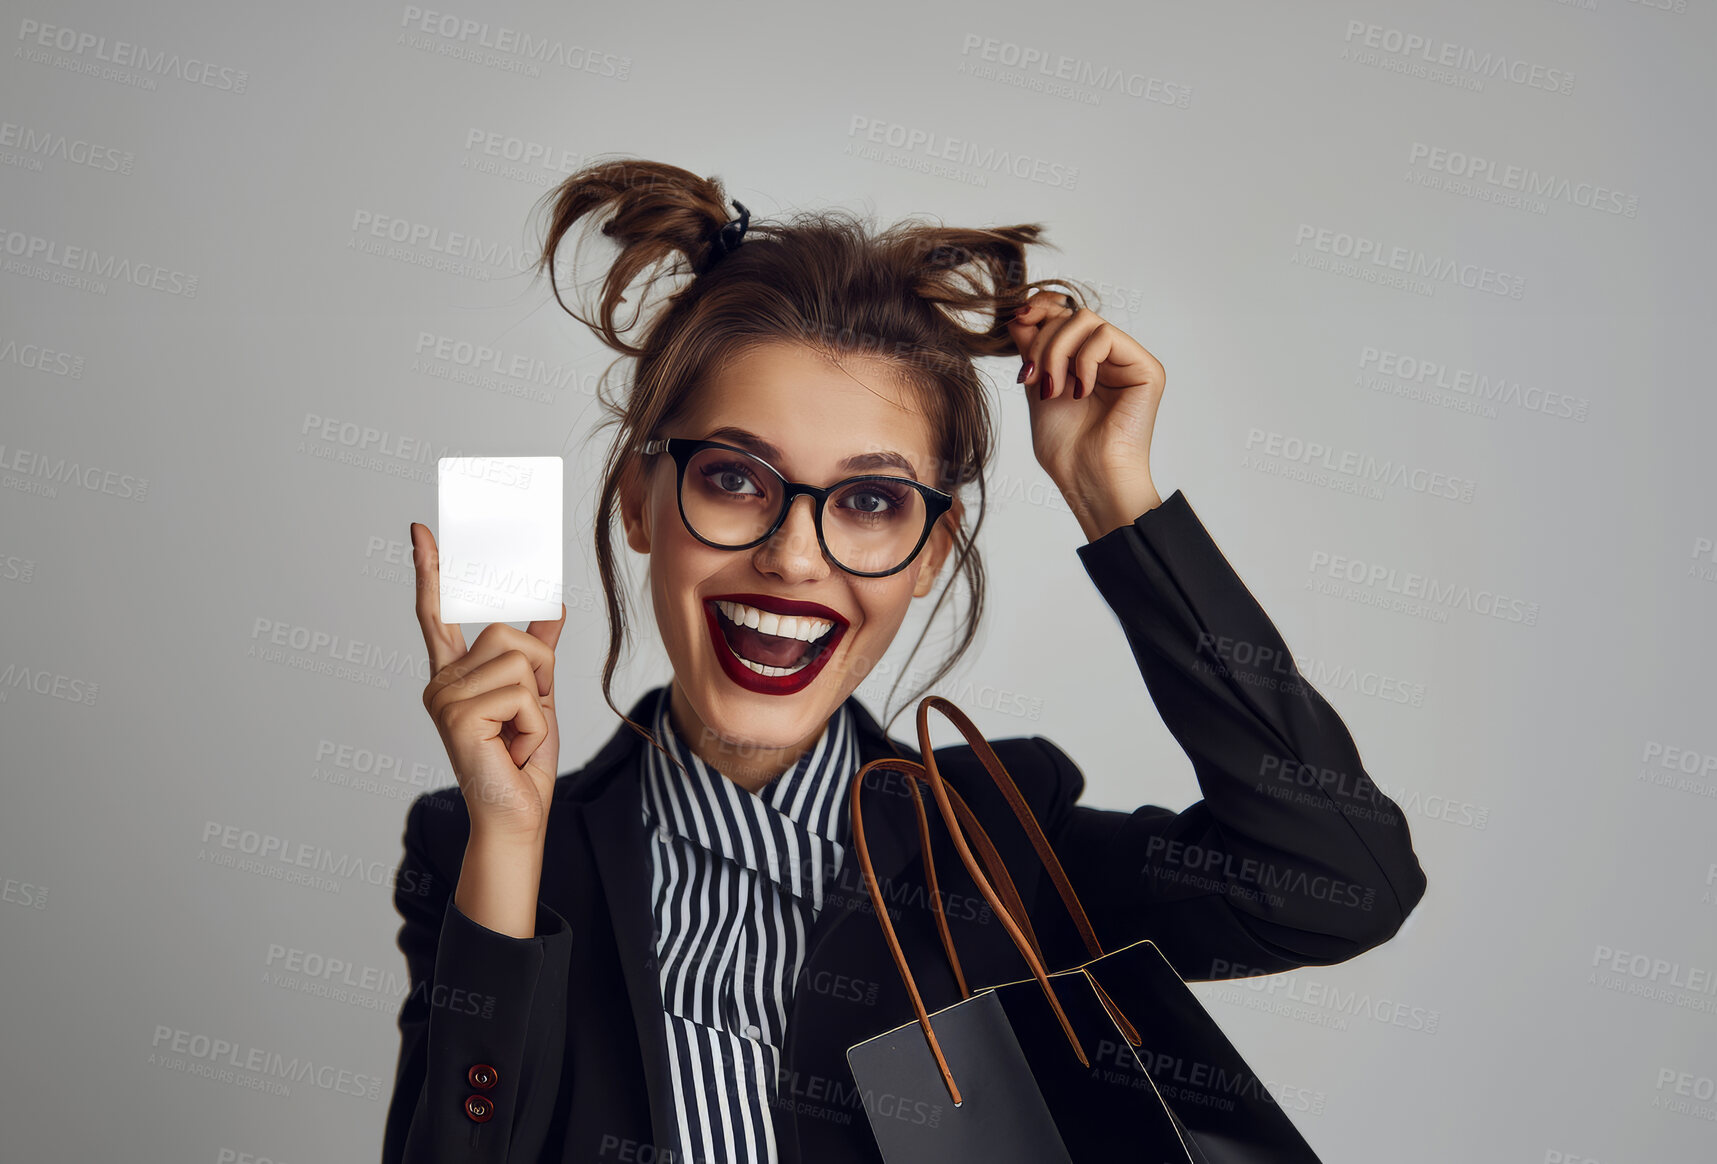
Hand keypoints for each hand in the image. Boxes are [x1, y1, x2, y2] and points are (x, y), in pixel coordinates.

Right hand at [411, 522, 565, 843]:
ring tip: (518, 734)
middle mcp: (440, 683)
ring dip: (538, 699)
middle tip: (526, 716)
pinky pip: (522, 690)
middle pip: (506, 633)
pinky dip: (533, 720)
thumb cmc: (521, 760)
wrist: (517, 814)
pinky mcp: (457, 715)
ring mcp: (443, 699)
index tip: (422, 530)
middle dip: (538, 669)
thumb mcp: (538, 695)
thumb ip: (538, 649)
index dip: (432, 570)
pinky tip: (513, 746)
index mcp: (453, 675)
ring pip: (520, 659)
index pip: (437, 614)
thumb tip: (552, 604)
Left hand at [1005, 291, 1165, 537]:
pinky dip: (1083, 361)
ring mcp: (1128, 361)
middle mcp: (1109, 357)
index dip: (1039, 309)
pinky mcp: (1146, 368)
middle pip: (1069, 315)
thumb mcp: (1038, 386)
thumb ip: (1033, 349)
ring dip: (1056, 352)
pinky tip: (1081, 392)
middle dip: (1041, 342)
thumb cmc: (1065, 447)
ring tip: (1052, 389)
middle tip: (1032, 378)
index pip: (1064, 314)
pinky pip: (1105, 337)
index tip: (1017, 320)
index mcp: (1085, 360)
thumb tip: (1021, 311)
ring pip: (1085, 320)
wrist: (1087, 478)